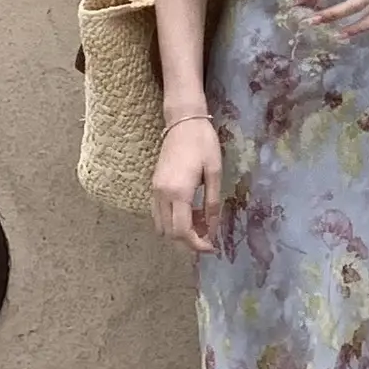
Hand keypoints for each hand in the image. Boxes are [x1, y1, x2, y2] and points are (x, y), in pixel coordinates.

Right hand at [150, 114, 221, 255]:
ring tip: (200, 222)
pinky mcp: (154, 186)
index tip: (212, 247)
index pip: (182, 232)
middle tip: (209, 236)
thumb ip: (212, 203)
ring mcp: (155, 191)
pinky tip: (189, 212)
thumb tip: (213, 229)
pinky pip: (159, 214)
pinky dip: (172, 221)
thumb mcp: (214, 172)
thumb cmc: (203, 143)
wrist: (183, 121)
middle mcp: (162, 195)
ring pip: (162, 226)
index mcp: (178, 192)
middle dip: (189, 241)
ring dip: (180, 232)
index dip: (197, 245)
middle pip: (170, 234)